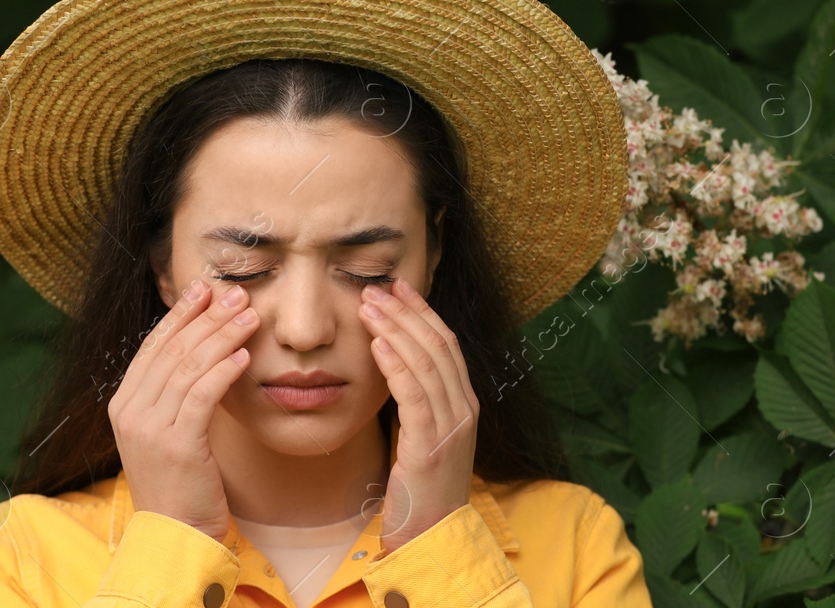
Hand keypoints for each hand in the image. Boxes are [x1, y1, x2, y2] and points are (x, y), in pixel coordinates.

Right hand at [107, 280, 259, 543]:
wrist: (175, 535)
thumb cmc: (180, 483)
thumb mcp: (170, 432)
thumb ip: (176, 395)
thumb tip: (203, 351)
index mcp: (123, 404)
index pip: (153, 347)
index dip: (180, 314)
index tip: (206, 290)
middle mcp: (130, 411)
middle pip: (171, 351)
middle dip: (207, 318)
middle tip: (238, 295)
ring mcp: (149, 428)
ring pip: (188, 368)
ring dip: (222, 337)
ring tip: (249, 317)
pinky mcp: (176, 445)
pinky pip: (201, 396)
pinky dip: (223, 371)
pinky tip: (244, 356)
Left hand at [358, 277, 478, 551]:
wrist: (432, 538)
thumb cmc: (422, 492)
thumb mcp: (424, 440)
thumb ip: (417, 406)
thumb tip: (395, 370)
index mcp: (466, 405)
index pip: (446, 346)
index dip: (422, 313)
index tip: (397, 289)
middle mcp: (465, 410)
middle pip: (438, 347)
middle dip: (406, 312)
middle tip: (376, 288)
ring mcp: (452, 427)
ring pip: (425, 364)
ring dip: (395, 330)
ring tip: (368, 307)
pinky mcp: (431, 445)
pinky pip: (414, 395)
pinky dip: (395, 365)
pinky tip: (377, 344)